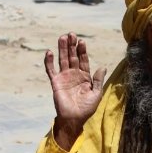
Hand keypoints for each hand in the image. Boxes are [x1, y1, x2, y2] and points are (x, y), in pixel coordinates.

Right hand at [45, 33, 105, 149]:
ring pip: (62, 60)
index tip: (82, 41)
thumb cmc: (86, 108)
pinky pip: (51, 70)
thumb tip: (102, 67)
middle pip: (72, 57)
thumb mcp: (96, 94)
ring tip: (62, 38)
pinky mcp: (55, 82)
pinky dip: (49, 61)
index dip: (82, 51)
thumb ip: (98, 80)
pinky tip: (49, 52)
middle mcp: (74, 74)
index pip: (83, 60)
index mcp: (84, 77)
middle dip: (72, 46)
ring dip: (62, 49)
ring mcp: (64, 77)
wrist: (74, 118)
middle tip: (71, 34)